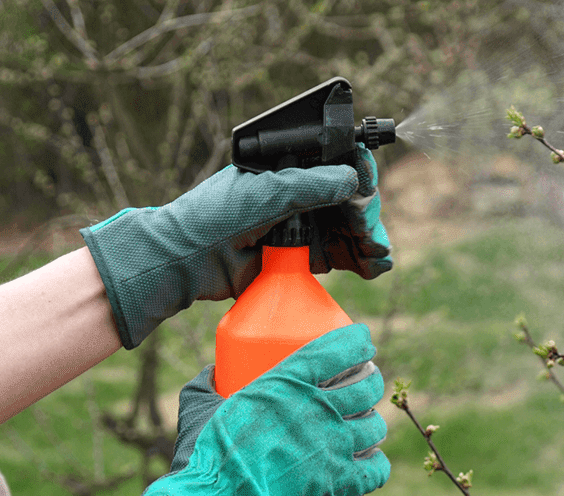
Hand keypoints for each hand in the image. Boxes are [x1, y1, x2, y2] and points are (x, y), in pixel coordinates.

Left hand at [80, 145, 391, 348]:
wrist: (186, 262)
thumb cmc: (215, 216)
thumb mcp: (264, 192)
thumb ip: (309, 185)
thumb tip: (352, 180)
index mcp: (289, 169)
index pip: (336, 163)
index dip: (358, 172)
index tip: (366, 184)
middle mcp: (301, 195)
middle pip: (351, 199)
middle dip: (367, 212)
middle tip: (367, 228)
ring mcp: (304, 227)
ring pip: (352, 230)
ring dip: (370, 238)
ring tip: (377, 252)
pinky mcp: (304, 259)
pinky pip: (343, 257)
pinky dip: (364, 261)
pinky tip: (375, 264)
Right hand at [131, 323, 389, 495]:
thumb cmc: (206, 457)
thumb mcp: (201, 407)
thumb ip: (208, 385)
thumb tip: (213, 373)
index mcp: (286, 383)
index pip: (338, 349)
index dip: (358, 342)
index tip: (364, 343)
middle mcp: (317, 409)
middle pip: (367, 387)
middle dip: (371, 383)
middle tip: (365, 387)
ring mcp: (331, 447)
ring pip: (375, 426)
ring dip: (372, 425)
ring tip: (364, 426)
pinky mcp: (337, 483)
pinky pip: (377, 469)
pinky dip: (376, 465)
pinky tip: (370, 462)